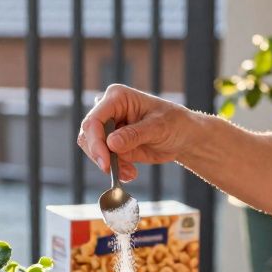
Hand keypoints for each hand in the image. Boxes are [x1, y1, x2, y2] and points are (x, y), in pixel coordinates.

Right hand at [77, 84, 195, 182]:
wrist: (183, 137)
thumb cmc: (174, 123)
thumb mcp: (158, 127)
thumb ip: (134, 134)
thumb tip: (111, 143)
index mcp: (117, 98)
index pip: (94, 119)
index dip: (96, 142)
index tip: (105, 163)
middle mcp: (108, 111)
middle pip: (88, 136)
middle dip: (101, 156)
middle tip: (115, 171)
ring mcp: (109, 129)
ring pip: (93, 150)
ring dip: (110, 165)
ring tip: (131, 173)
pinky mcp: (113, 145)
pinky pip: (105, 160)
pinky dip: (115, 170)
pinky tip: (131, 173)